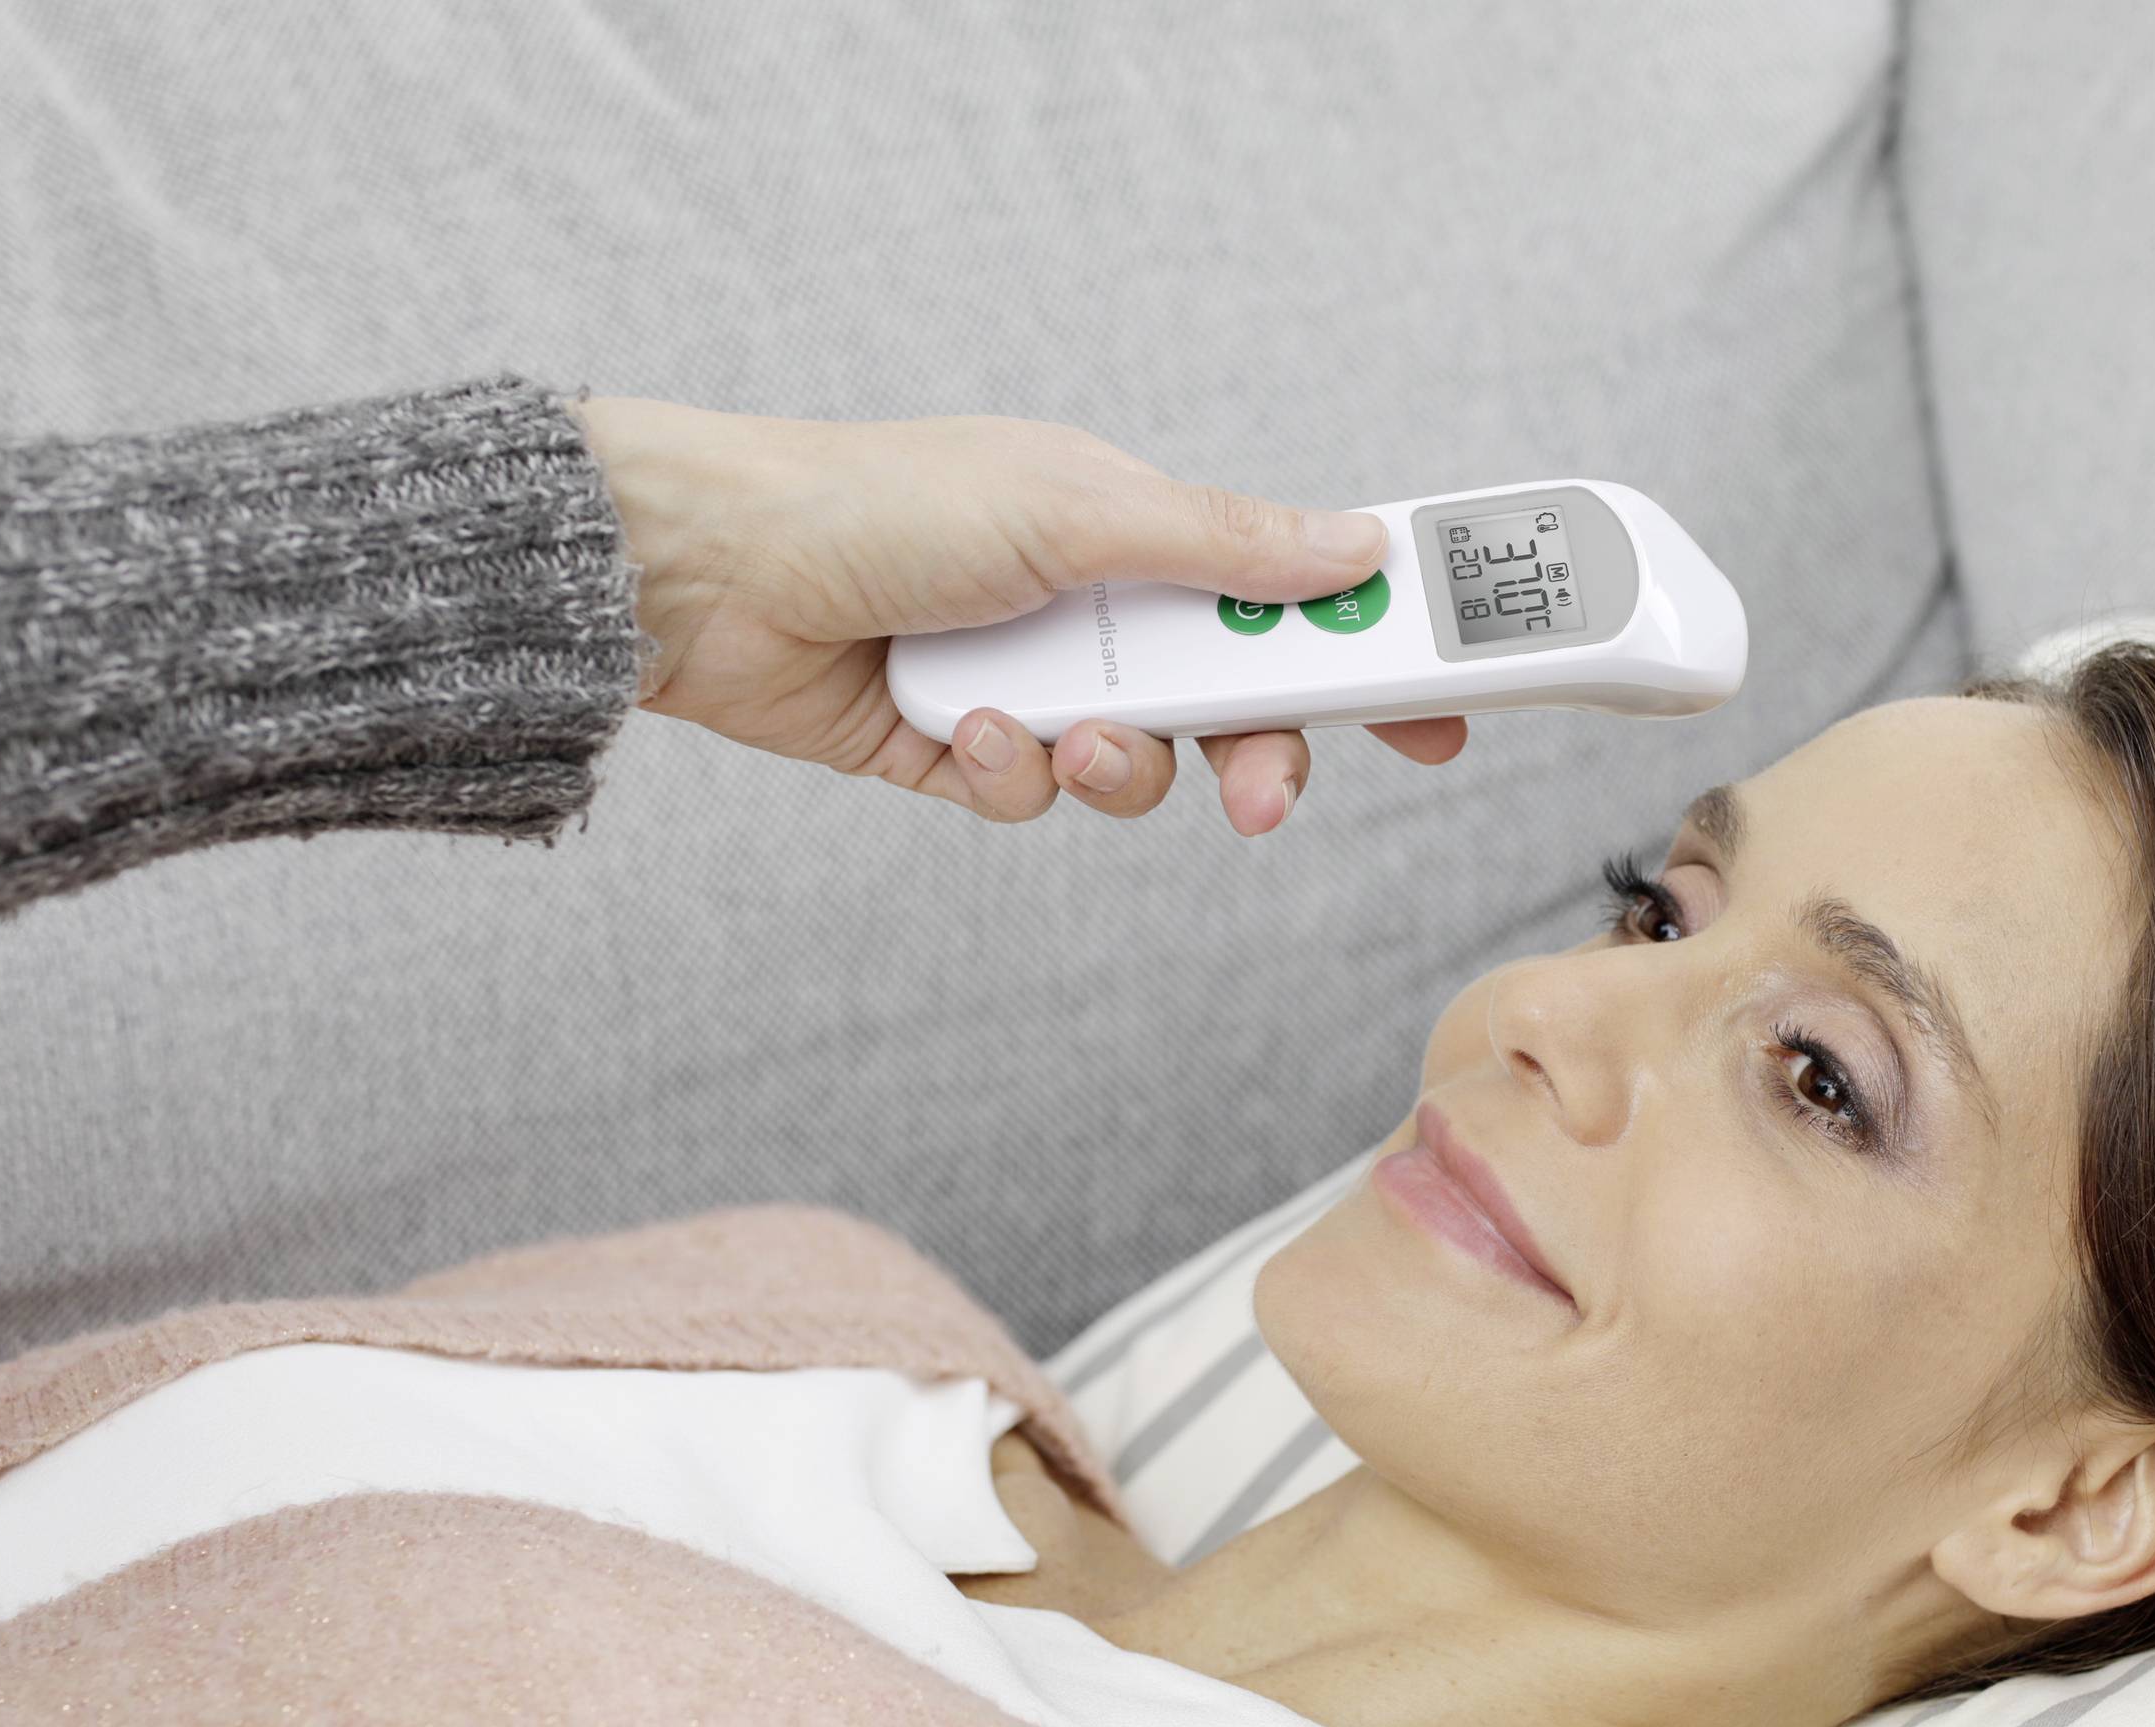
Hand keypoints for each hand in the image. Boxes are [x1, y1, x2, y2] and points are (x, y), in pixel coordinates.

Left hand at [575, 399, 1466, 834]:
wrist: (710, 570)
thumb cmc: (882, 501)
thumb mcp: (1078, 509)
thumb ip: (1227, 545)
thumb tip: (1359, 547)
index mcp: (1140, 535)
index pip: (1287, 595)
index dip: (1366, 652)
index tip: (1444, 711)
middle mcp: (1097, 613)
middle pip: (1232, 709)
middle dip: (1254, 757)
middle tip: (1261, 797)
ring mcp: (1034, 686)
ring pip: (1137, 771)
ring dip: (1112, 769)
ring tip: (1056, 735)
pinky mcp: (964, 754)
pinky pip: (1033, 797)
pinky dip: (1005, 773)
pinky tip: (956, 726)